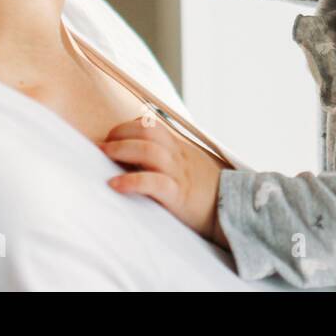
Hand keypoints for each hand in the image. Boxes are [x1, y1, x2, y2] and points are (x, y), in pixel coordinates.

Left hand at [99, 115, 230, 248]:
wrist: (234, 209)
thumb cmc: (207, 192)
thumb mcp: (190, 167)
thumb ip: (169, 159)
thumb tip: (137, 158)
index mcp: (180, 149)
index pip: (152, 126)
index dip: (128, 127)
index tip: (110, 138)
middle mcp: (178, 156)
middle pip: (148, 131)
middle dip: (120, 133)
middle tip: (100, 145)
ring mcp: (180, 174)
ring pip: (150, 151)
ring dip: (121, 149)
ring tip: (102, 154)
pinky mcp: (179, 195)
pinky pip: (155, 183)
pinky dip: (132, 181)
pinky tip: (115, 184)